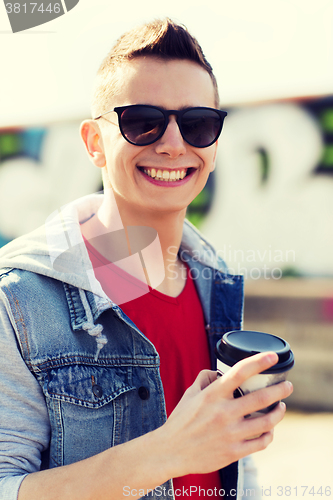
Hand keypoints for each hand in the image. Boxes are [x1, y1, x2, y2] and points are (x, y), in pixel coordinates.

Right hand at [158, 352, 292, 477]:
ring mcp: (230, 434)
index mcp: (213, 395)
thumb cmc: (181, 420)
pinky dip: (269, 434)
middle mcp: (223, 413)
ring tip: (281, 406)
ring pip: (266, 422)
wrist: (171, 451)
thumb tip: (220, 373)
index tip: (272, 356)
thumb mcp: (190, 393)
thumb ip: (205, 378)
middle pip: (261, 398)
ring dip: (279, 412)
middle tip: (288, 385)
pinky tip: (270, 429)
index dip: (259, 362)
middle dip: (280, 389)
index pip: (240, 372)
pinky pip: (260, 443)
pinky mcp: (233, 452)